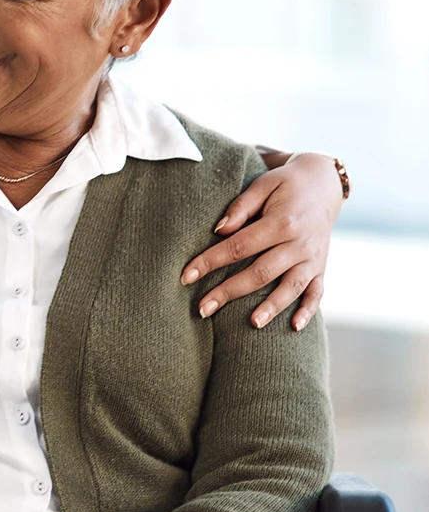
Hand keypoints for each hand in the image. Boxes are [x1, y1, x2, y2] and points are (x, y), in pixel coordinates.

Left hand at [181, 152, 342, 329]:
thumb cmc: (284, 184)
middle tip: (202, 309)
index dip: (210, 262)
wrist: (324, 183)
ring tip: (251, 324)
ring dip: (271, 307)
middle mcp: (299, 243)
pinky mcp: (321, 267)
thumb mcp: (263, 185)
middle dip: (229, 292)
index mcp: (282, 222)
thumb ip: (240, 207)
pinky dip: (308, 310)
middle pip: (260, 272)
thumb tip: (219, 231)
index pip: (239, 247)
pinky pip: (317, 292)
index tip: (186, 276)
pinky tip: (294, 328)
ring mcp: (313, 258)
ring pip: (291, 287)